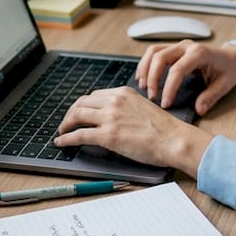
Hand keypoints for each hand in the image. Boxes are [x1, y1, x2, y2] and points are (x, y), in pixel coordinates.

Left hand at [55, 87, 214, 174]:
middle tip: (66, 122)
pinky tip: (61, 142)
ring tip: (62, 132)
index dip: (83, 105)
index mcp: (123, 93)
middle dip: (71, 113)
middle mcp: (114, 101)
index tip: (79, 112)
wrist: (174, 139)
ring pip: (76, 116)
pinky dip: (66, 138)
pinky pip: (79, 135)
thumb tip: (113, 118)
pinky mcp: (107, 135)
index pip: (94, 95)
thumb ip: (126, 108)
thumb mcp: (143, 108)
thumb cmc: (165, 129)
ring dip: (65, 124)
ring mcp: (110, 117)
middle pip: (81, 103)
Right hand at [136, 41, 235, 114]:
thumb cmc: (227, 70)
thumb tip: (199, 109)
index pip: (177, 70)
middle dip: (152, 78)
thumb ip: (211, 97)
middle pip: (160, 57)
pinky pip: (154, 52)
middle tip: (152, 98)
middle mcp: (186, 46)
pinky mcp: (173, 48)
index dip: (169, 88)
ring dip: (145, 69)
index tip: (165, 104)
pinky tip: (143, 77)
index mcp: (199, 53)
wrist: (230, 58)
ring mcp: (178, 45)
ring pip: (153, 52)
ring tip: (143, 87)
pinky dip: (146, 64)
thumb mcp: (224, 85)